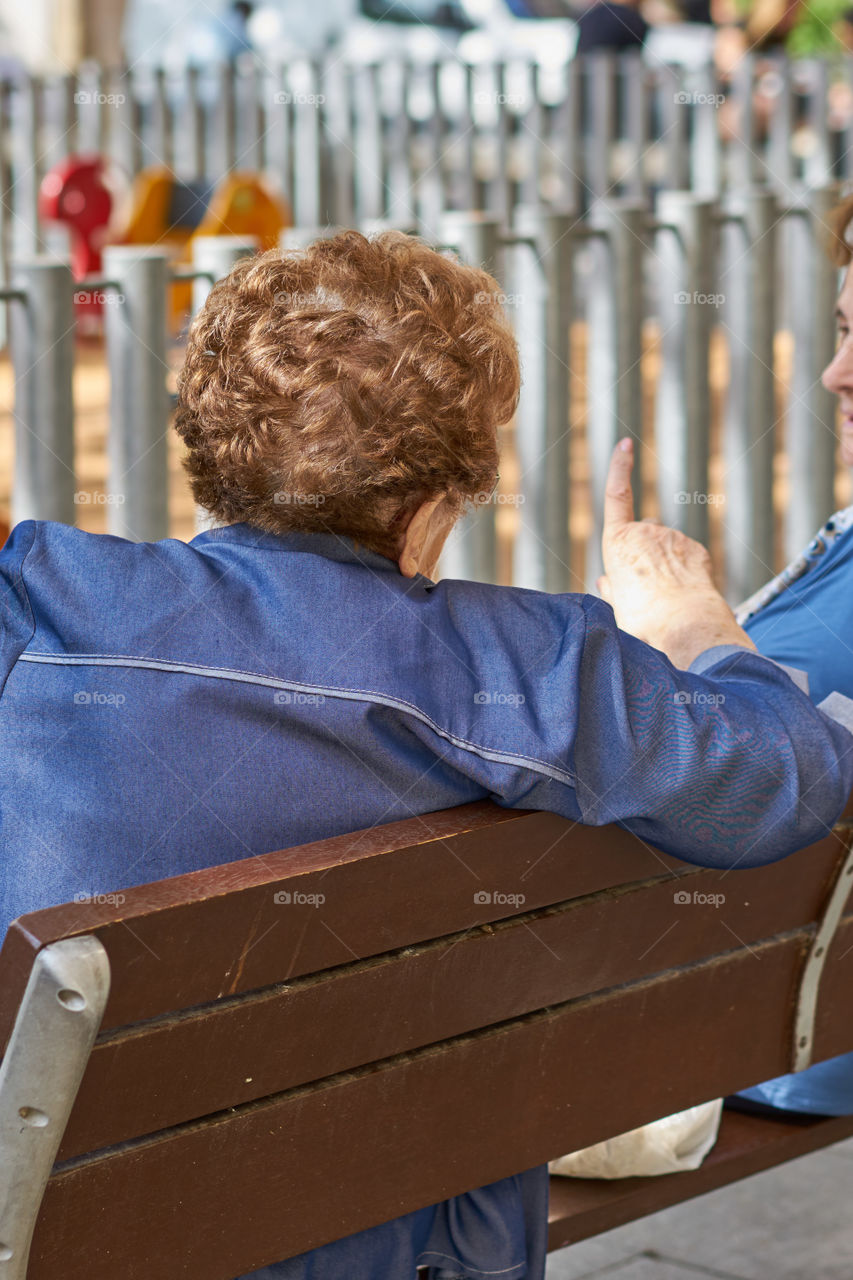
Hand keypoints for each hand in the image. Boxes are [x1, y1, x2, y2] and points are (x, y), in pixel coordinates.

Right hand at [597, 439, 754, 667]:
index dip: (619, 468)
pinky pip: (686, 558)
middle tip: (645, 592)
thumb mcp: (616, 604)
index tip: (625, 444)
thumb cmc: (642, 619)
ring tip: (666, 599)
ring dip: (665, 567)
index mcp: (618, 542)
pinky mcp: (696, 549)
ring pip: (665, 549)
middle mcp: (646, 532)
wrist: (683, 624)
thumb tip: (606, 582)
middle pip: (643, 538)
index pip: (617, 495)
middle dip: (644, 555)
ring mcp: (674, 538)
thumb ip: (612, 588)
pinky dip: (684, 571)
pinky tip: (684, 593)